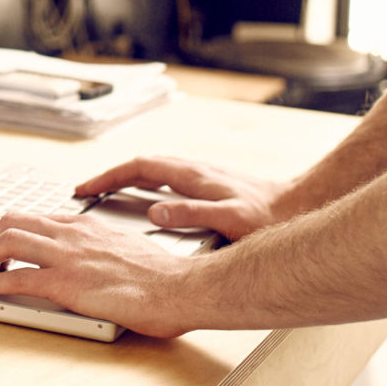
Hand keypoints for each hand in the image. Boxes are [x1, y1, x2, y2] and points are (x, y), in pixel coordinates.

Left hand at [0, 212, 204, 336]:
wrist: (178, 287)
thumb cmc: (162, 276)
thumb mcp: (127, 247)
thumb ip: (104, 248)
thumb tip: (97, 259)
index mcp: (87, 226)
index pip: (38, 218)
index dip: (15, 230)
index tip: (6, 245)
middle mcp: (71, 235)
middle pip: (13, 221)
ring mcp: (66, 257)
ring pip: (8, 242)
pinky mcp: (64, 284)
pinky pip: (16, 280)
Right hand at [72, 156, 290, 240]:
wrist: (302, 204)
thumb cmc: (270, 217)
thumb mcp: (229, 220)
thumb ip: (191, 214)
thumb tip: (155, 213)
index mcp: (193, 176)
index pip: (139, 168)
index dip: (108, 177)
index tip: (84, 189)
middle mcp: (195, 170)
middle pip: (142, 165)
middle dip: (110, 176)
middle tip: (86, 191)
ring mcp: (203, 175)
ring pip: (155, 170)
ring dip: (128, 178)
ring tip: (108, 193)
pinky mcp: (211, 184)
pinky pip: (167, 178)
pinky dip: (147, 184)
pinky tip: (149, 198)